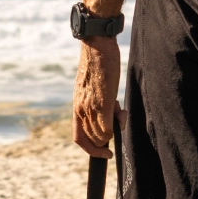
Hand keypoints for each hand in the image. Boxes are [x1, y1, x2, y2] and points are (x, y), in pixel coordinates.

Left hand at [73, 38, 120, 157]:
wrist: (96, 46)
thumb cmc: (98, 64)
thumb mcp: (92, 88)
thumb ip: (99, 104)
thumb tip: (115, 117)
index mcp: (77, 107)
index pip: (79, 138)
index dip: (91, 150)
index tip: (105, 152)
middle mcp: (81, 110)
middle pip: (92, 139)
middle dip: (106, 138)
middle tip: (117, 120)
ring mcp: (91, 108)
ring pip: (101, 136)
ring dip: (112, 131)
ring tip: (119, 111)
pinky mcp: (102, 103)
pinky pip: (108, 129)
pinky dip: (115, 130)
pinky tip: (120, 115)